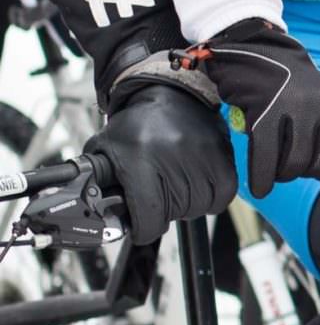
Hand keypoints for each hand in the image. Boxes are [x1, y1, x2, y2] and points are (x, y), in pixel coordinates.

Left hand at [84, 83, 236, 244]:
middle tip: (156, 201)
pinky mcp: (222, 154)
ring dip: (188, 207)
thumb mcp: (105, 150)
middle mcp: (173, 157)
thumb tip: (90, 210)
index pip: (149, 215)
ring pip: (199, 206)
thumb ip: (95, 181)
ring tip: (176, 192)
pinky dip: (212, 199)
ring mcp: (202, 155)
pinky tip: (199, 190)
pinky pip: (224, 194)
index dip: (144, 230)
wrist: (169, 94)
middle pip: (175, 212)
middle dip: (163, 214)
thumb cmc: (135, 125)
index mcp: (139, 159)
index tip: (141, 228)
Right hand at [184, 18, 319, 198]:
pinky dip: (262, 178)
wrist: (256, 52)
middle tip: (293, 167)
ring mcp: (297, 108)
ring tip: (275, 169)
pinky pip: (267, 157)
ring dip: (283, 175)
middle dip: (306, 174)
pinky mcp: (266, 112)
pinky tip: (260, 186)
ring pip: (296, 163)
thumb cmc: (288, 87)